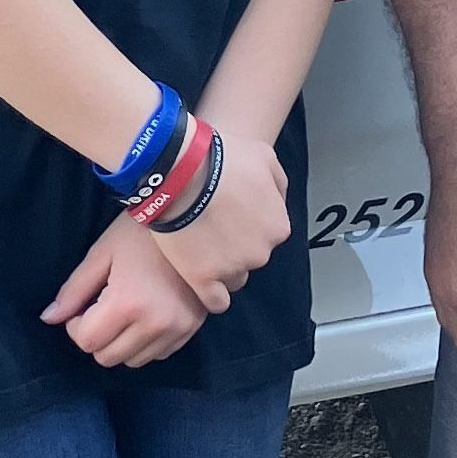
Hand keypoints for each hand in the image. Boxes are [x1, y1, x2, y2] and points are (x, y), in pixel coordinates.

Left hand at [42, 217, 211, 367]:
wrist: (190, 220)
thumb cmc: (139, 233)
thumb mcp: (100, 256)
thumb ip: (73, 291)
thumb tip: (48, 318)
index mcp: (128, 304)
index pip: (87, 342)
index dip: (76, 327)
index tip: (83, 306)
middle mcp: (156, 324)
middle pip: (108, 357)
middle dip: (96, 337)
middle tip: (100, 309)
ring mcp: (178, 329)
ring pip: (133, 360)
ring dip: (120, 343)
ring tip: (123, 312)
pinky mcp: (192, 329)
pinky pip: (158, 354)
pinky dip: (145, 343)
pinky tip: (144, 316)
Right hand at [154, 129, 290, 307]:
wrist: (179, 170)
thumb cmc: (218, 159)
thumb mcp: (265, 157)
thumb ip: (277, 184)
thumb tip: (276, 200)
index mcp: (277, 226)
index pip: (267, 236)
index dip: (245, 226)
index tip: (227, 216)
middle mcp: (261, 251)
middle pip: (250, 257)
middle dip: (233, 246)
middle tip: (208, 226)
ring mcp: (232, 267)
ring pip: (233, 278)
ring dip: (220, 268)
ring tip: (198, 247)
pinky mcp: (203, 278)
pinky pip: (215, 301)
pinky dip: (210, 295)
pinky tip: (200, 281)